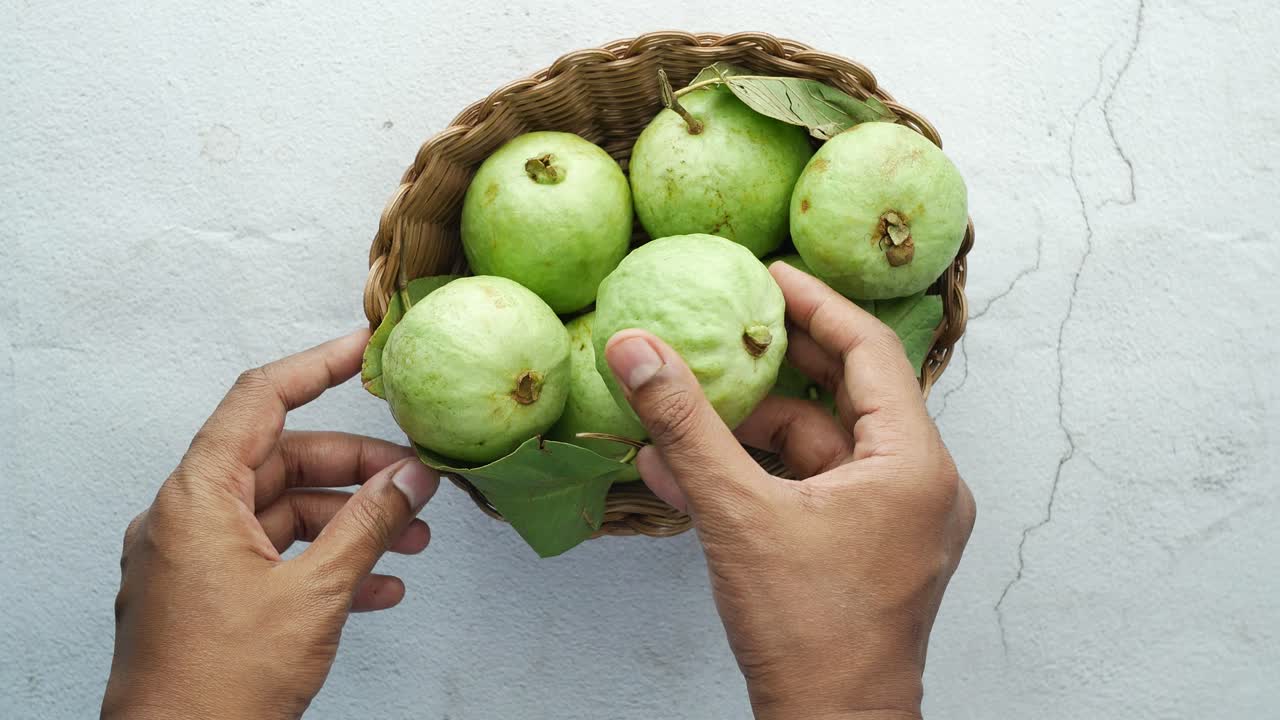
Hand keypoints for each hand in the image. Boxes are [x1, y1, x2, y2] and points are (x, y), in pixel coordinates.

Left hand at [101, 330, 440, 719]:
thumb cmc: (217, 688)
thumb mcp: (313, 595)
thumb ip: (367, 527)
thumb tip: (409, 481)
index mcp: (196, 499)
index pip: (260, 400)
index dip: (317, 367)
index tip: (362, 351)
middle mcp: (186, 519)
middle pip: (282, 460)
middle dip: (356, 471)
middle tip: (415, 481)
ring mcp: (194, 559)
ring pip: (283, 511)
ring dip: (350, 522)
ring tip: (411, 540)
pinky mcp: (206, 595)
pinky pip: (272, 555)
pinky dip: (324, 561)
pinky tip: (378, 587)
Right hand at [603, 263, 975, 719]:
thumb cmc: (808, 635)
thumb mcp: (736, 515)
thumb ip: (685, 426)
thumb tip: (637, 351)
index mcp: (913, 465)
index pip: (869, 352)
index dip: (815, 305)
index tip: (769, 275)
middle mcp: (919, 487)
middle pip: (848, 395)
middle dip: (778, 366)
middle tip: (730, 326)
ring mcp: (895, 522)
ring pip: (822, 448)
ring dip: (751, 432)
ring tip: (685, 411)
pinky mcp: (868, 550)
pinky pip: (813, 491)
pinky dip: (759, 477)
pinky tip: (688, 470)